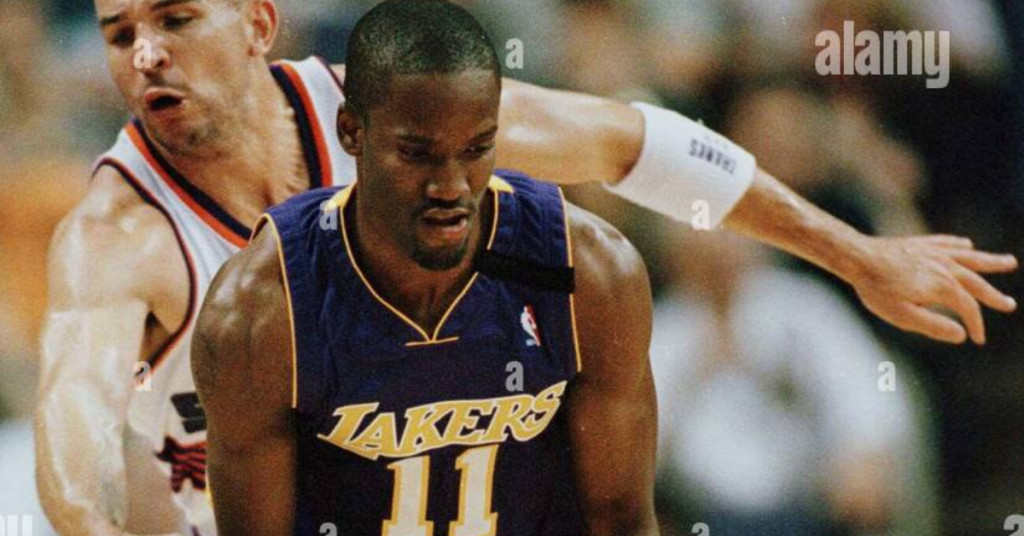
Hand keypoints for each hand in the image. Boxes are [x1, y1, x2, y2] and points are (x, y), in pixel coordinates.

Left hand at [848, 235, 1017, 343]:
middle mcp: (944, 266)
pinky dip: (958, 245)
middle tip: (1009, 304)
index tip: (978, 339)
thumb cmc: (877, 288)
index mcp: (943, 286)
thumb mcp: (903, 316)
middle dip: (992, 296)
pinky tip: (966, 244)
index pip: (968, 308)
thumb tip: (961, 335)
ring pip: (969, 257)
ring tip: (1009, 262)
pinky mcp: (919, 244)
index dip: (976, 324)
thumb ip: (933, 326)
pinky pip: (946, 243)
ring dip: (989, 261)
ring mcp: (933, 252)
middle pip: (976, 282)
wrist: (857, 256)